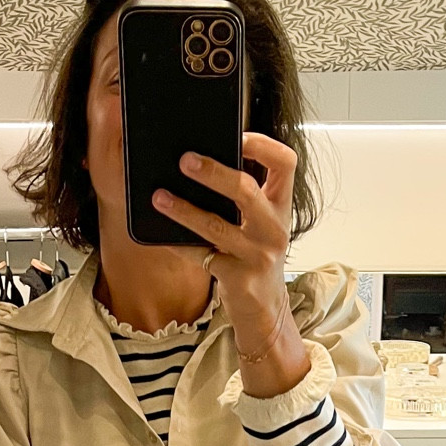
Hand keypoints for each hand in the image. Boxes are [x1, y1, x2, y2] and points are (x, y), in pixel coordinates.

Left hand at [152, 133, 308, 392]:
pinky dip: (178, 244)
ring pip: (217, 225)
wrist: (264, 309)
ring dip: (184, 209)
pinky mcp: (238, 279)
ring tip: (159, 197)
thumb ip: (244, 195)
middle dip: (213, 172)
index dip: (262, 144)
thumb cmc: (256, 258)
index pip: (285, 163)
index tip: (237, 135)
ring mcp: (257, 255)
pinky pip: (201, 256)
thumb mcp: (260, 223)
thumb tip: (200, 162)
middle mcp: (275, 228)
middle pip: (246, 190)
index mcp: (281, 206)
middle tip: (185, 160)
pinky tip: (160, 234)